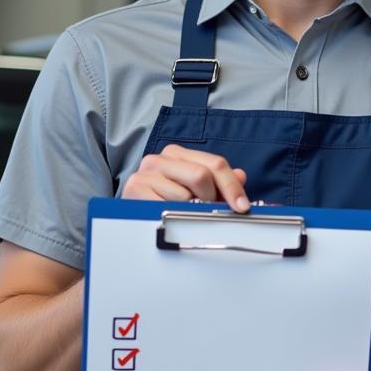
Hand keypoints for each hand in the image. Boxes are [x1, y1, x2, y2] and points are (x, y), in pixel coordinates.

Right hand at [122, 144, 249, 211]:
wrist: (127, 216)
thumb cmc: (162, 202)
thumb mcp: (193, 190)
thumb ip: (219, 182)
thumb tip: (241, 176)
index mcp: (177, 154)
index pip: (215, 164)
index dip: (232, 187)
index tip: (242, 206)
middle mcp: (160, 158)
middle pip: (202, 176)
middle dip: (211, 199)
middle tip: (207, 212)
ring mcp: (146, 172)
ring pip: (186, 196)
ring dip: (190, 212)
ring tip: (182, 215)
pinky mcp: (135, 189)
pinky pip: (167, 207)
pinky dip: (174, 216)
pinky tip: (169, 216)